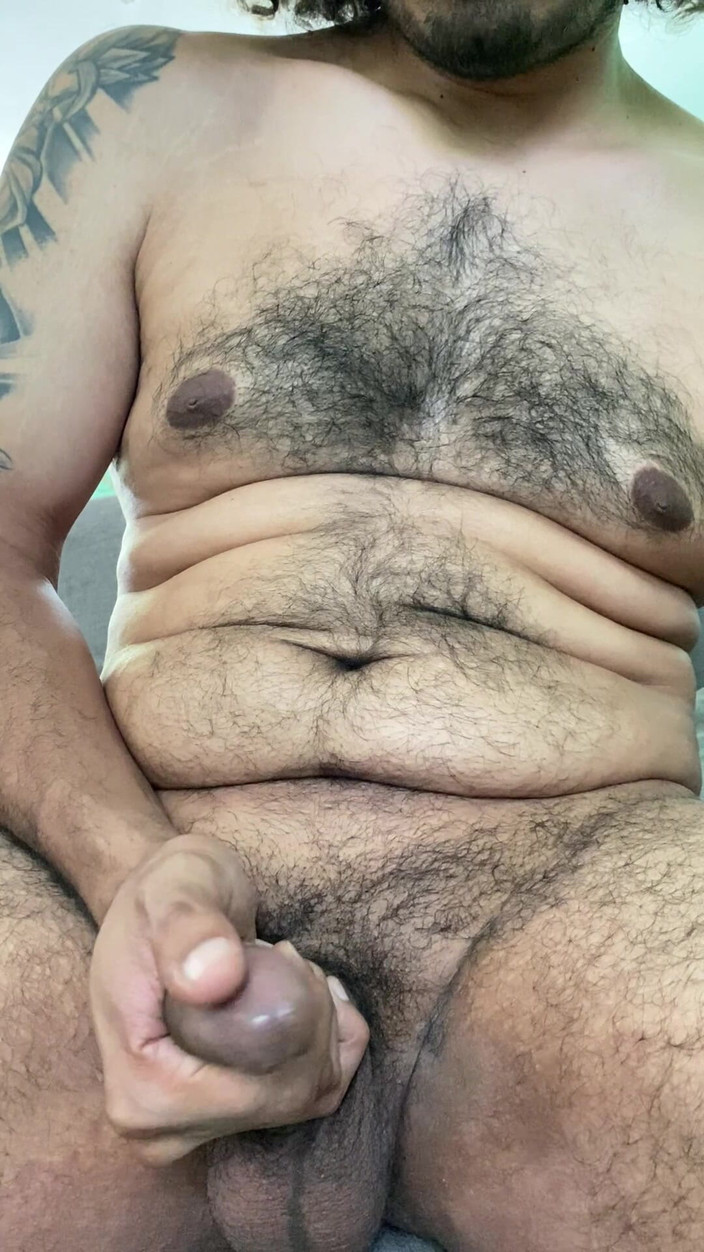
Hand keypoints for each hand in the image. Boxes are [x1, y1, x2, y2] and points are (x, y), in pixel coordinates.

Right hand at [89, 832, 368, 1164]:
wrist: (163, 905)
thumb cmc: (168, 891)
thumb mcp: (174, 887)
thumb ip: (188, 928)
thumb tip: (215, 980)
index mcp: (140, 1094)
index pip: (258, 1092)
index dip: (297, 1024)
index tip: (283, 953)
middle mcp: (162, 1131)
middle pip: (289, 1097)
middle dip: (312, 1019)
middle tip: (287, 954)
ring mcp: (196, 1131)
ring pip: (308, 1095)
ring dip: (321, 1024)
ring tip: (288, 966)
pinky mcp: (229, 1118)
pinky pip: (312, 1093)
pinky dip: (326, 1040)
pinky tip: (304, 990)